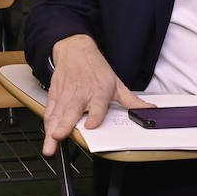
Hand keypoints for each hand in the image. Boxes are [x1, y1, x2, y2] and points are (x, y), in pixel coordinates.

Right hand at [42, 35, 151, 156]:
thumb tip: (149, 110)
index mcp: (99, 92)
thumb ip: (131, 101)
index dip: (95, 116)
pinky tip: (47, 135)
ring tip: (50, 144)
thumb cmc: (95, 68)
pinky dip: (47, 124)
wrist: (75, 50)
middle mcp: (81, 94)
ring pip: (58, 115)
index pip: (97, 106)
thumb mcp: (116, 83)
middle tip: (58, 136)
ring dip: (52, 130)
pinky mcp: (55, 96)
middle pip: (72, 111)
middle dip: (64, 125)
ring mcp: (66, 95)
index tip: (91, 125)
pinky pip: (50, 112)